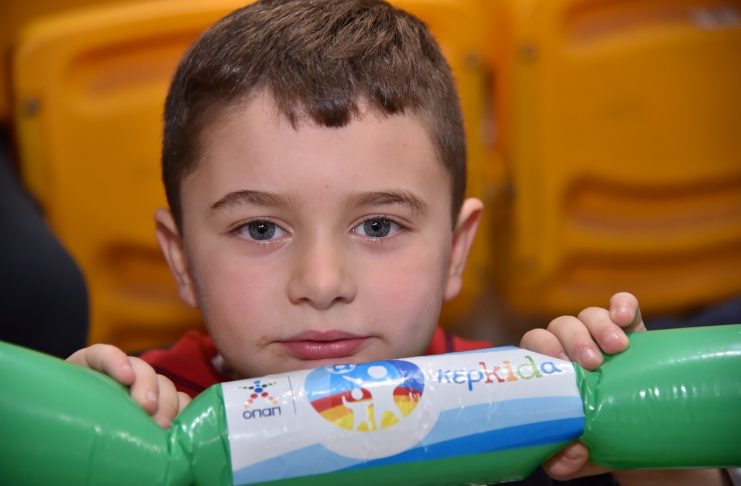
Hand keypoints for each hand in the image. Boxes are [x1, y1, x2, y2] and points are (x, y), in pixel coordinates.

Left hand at [67, 344, 190, 427]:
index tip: (125, 377)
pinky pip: (180, 399)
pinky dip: (183, 409)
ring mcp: (144, 388)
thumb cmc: (67, 422)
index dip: (115, 361)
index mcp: (89, 371)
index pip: (102, 355)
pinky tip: (180, 424)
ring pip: (163, 383)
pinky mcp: (162, 404)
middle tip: (147, 410)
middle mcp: (120, 376)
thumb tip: (80, 424)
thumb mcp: (64, 411)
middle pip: (140, 368)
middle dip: (147, 386)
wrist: (74, 437)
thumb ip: (73, 409)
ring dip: (166, 401)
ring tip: (163, 425)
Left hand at [519, 291, 644, 480]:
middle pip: (559, 326)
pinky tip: (625, 317)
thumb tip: (567, 453)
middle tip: (591, 362)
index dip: (542, 350)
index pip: (533, 347)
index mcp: (549, 370)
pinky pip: (623, 304)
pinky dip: (623, 304)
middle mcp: (570, 347)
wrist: (645, 442)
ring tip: (617, 348)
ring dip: (599, 325)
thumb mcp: (579, 459)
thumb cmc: (599, 443)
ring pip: (589, 314)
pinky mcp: (631, 328)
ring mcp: (600, 335)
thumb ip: (563, 459)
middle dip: (572, 339)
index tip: (560, 366)